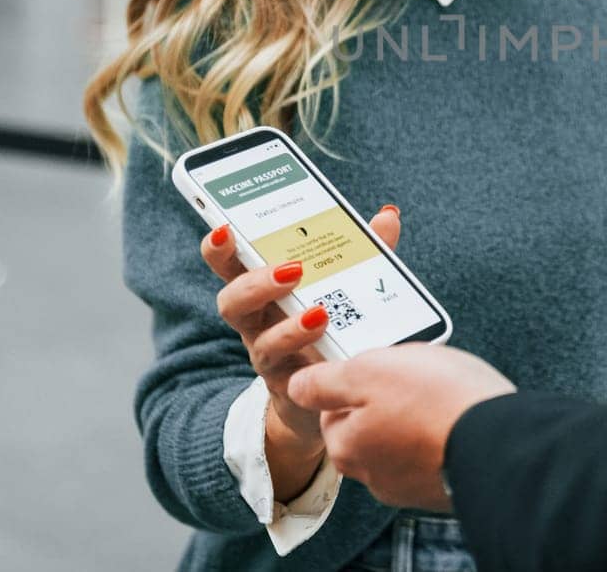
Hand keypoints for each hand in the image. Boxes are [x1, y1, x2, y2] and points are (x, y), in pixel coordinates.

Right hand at [201, 204, 401, 496]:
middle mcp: (258, 322)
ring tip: (320, 313)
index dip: (219, 248)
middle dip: (255, 284)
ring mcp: (270, 356)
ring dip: (289, 328)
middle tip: (292, 270)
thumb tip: (386, 216)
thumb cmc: (331, 324)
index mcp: (263, 289)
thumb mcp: (346, 283)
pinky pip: (292, 379)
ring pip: (261, 343)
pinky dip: (312, 364)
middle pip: (232, 302)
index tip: (225, 229)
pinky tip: (332, 357)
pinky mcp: (290, 388)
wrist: (330, 390)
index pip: (230, 264)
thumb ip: (363, 251)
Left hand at [287, 343, 515, 510]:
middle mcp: (371, 475)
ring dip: (416, 416)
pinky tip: (457, 415)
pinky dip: (440, 433)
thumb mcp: (368, 371)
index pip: (333, 406)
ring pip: (401, 438)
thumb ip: (324, 380)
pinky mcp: (442, 487)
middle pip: (368, 424)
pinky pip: (432, 451)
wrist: (501, 442)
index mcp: (345, 445)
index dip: (358, 378)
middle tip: (418, 376)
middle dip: (389, 398)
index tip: (384, 366)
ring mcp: (409, 486)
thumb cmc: (434, 402)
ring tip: (443, 393)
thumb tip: (297, 386)